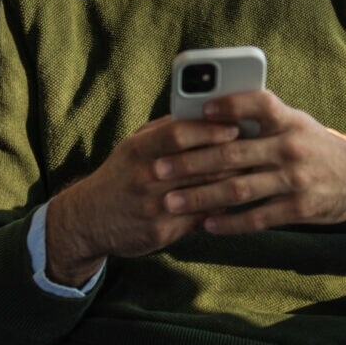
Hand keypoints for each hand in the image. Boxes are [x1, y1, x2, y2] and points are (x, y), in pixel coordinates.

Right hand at [45, 115, 239, 286]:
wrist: (89, 219)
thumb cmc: (121, 173)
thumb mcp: (135, 144)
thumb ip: (166, 129)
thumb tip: (203, 111)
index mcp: (138, 150)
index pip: (178, 134)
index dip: (209, 129)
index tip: (235, 125)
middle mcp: (145, 178)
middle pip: (197, 164)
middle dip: (230, 156)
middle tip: (257, 148)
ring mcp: (153, 208)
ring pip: (203, 193)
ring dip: (231, 182)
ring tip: (255, 172)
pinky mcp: (161, 233)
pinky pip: (199, 219)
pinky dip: (220, 208)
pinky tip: (237, 200)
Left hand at [154, 90, 345, 233]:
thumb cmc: (313, 144)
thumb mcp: (295, 122)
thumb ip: (260, 120)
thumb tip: (208, 114)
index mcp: (288, 119)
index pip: (258, 104)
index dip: (230, 105)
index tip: (200, 111)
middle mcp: (290, 146)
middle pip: (233, 153)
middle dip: (191, 162)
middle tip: (159, 168)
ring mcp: (295, 179)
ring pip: (238, 189)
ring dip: (201, 196)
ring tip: (171, 202)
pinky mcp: (299, 208)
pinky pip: (257, 217)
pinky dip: (229, 222)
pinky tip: (205, 225)